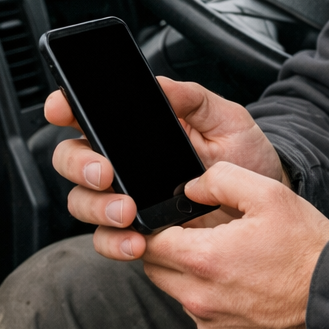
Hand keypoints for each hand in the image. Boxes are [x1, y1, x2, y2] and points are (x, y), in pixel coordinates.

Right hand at [47, 79, 290, 260]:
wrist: (265, 200)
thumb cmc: (245, 156)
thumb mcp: (226, 119)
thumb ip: (192, 99)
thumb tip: (159, 86)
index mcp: (139, 129)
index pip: (90, 115)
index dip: (66, 107)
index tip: (62, 109)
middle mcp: (125, 162)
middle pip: (73, 159)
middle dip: (80, 165)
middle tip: (106, 173)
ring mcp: (127, 197)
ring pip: (83, 202)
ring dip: (97, 208)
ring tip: (127, 211)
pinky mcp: (138, 230)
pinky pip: (107, 240)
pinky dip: (114, 243)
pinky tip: (136, 241)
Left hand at [143, 161, 328, 328]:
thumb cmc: (307, 248)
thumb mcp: (270, 195)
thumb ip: (221, 180)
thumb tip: (190, 188)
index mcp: (205, 260)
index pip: (150, 243)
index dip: (158, 226)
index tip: (177, 220)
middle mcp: (200, 300)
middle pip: (157, 271)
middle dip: (170, 251)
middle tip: (203, 237)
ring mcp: (213, 328)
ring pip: (181, 297)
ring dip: (195, 278)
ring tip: (235, 263)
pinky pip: (206, 321)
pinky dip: (217, 304)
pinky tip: (248, 290)